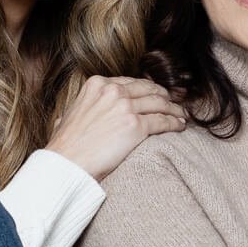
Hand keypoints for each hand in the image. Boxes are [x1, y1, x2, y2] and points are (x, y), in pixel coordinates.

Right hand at [44, 76, 185, 181]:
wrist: (67, 164)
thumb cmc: (66, 146)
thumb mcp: (70, 114)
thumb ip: (83, 106)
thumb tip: (83, 110)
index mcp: (97, 84)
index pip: (131, 83)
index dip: (147, 89)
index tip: (156, 95)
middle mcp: (112, 91)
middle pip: (148, 90)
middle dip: (164, 97)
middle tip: (173, 104)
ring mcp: (125, 107)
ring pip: (159, 104)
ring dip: (174, 110)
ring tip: (182, 116)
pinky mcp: (135, 126)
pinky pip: (163, 121)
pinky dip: (174, 123)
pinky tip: (180, 126)